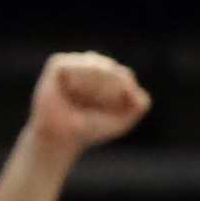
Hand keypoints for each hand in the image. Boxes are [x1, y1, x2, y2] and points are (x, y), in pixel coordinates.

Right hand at [27, 50, 150, 155]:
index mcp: (113, 74)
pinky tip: (66, 91)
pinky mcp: (58, 63)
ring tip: (76, 99)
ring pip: (93, 67)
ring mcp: (77, 62)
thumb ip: (141, 103)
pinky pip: (73, 67)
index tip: (100, 113)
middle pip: (109, 70)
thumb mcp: (123, 121)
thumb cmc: (90, 129)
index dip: (113, 97)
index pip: (122, 76)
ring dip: (87, 88)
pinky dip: (72, 82)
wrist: (61, 138)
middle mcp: (95, 64)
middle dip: (100, 93)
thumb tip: (131, 86)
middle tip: (86, 108)